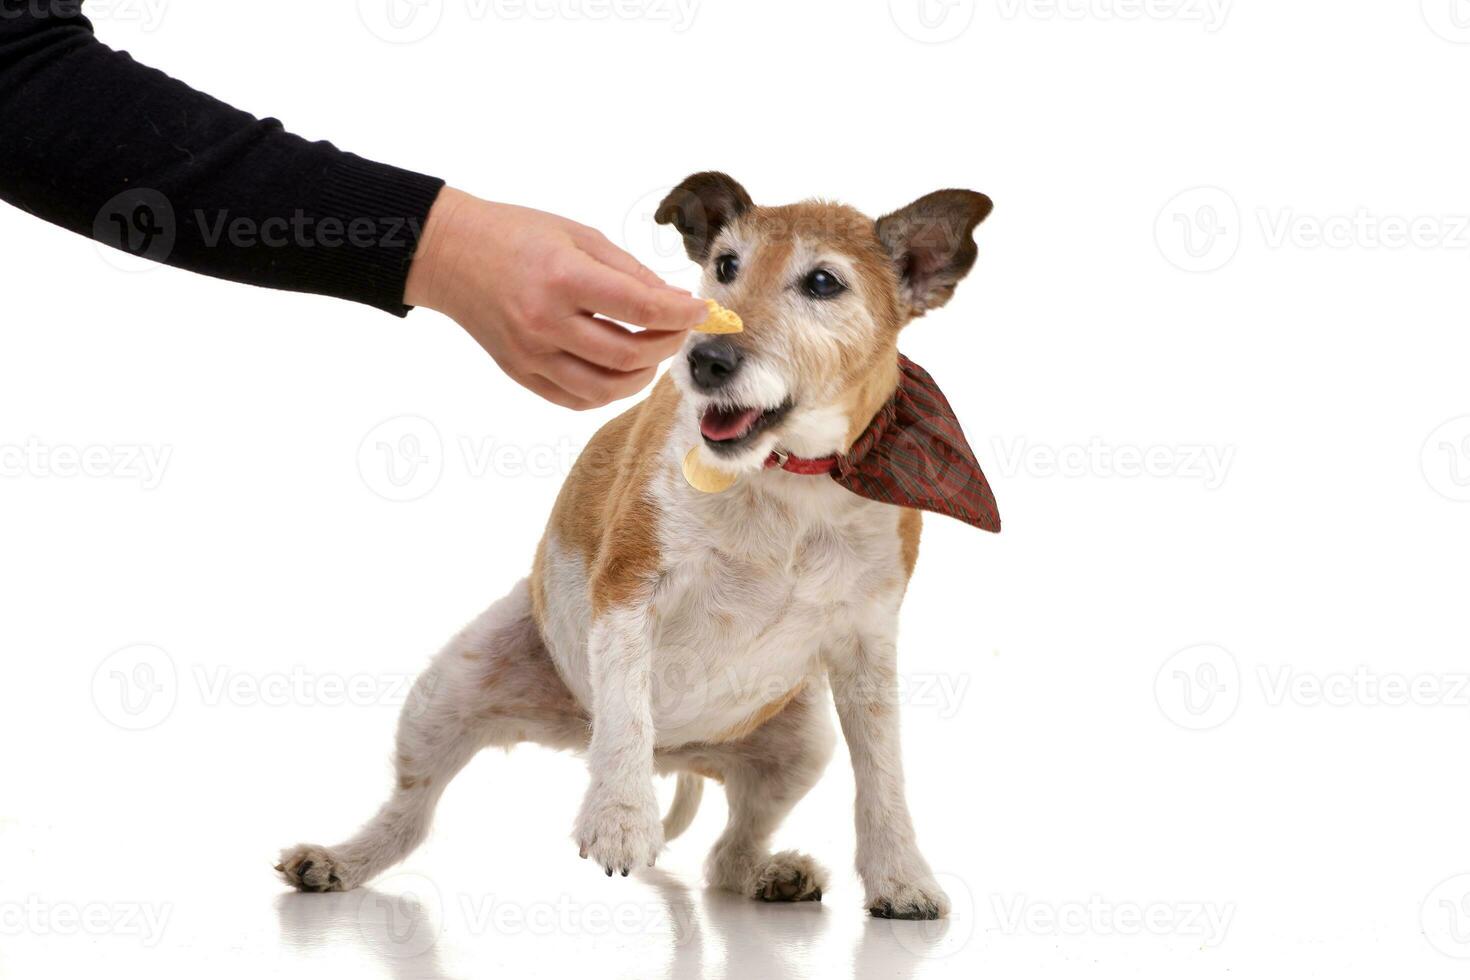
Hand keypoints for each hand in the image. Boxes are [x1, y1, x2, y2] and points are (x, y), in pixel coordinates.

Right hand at [404, 187, 706, 409]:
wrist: (449, 254)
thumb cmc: (517, 235)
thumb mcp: (579, 235)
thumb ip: (629, 272)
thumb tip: (675, 301)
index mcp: (563, 278)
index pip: (640, 309)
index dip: (681, 314)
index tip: (701, 311)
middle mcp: (545, 322)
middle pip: (629, 355)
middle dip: (667, 345)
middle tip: (679, 329)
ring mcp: (530, 354)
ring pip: (606, 388)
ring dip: (642, 375)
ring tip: (651, 353)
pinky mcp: (520, 372)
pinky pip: (576, 399)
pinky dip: (608, 391)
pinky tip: (618, 370)